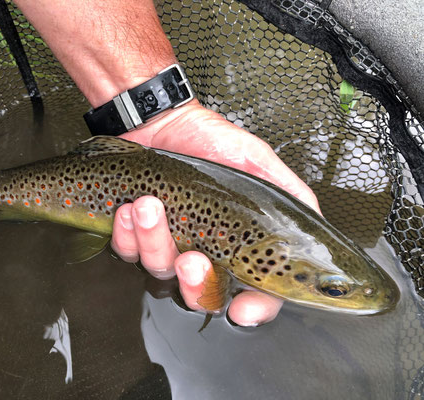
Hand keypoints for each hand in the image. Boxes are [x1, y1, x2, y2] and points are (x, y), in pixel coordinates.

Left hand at [111, 100, 321, 326]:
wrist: (164, 123)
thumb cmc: (214, 143)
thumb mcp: (260, 164)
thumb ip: (291, 197)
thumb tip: (315, 228)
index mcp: (240, 246)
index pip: (256, 293)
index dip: (254, 309)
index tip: (243, 309)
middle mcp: (206, 254)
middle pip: (202, 295)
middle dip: (196, 283)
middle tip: (192, 259)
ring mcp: (170, 247)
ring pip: (161, 270)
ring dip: (154, 241)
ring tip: (148, 206)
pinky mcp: (136, 237)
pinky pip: (128, 252)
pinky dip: (127, 235)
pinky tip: (129, 209)